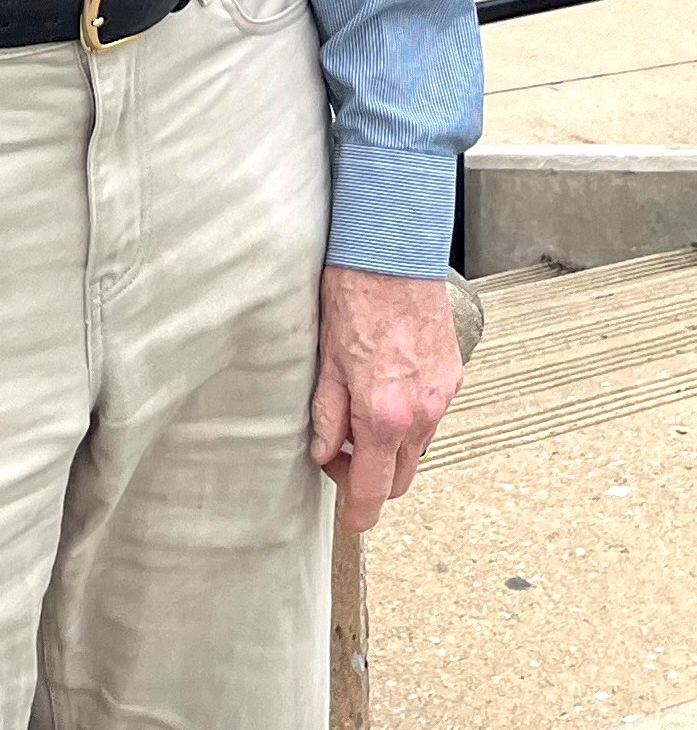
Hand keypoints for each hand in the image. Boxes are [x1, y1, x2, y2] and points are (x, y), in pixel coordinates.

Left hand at [309, 264, 462, 532]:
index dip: (359, 513)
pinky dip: (407, 417)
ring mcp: (441, 396)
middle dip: (370, 478)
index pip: (373, 488)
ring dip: (388, 446)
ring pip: (416, 447)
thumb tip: (323, 452)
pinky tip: (383, 385)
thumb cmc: (353, 296)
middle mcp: (421, 413)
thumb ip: (326, 413)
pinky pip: (430, 415)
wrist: (393, 253)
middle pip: (400, 478)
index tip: (350, 521)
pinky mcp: (452, 377)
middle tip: (337, 449)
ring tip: (356, 409)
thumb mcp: (324, 358)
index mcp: (383, 414)